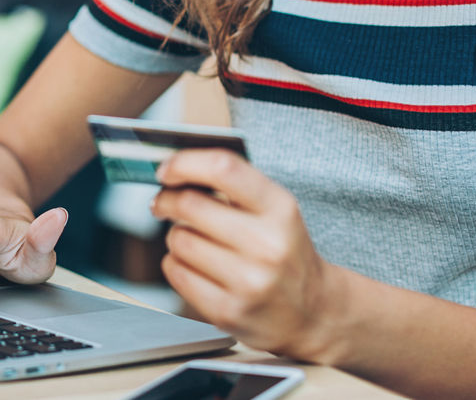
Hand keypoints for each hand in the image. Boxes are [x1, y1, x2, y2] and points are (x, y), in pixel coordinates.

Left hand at [151, 149, 335, 360]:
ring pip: (179, 240)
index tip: (166, 169)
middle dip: (167, 200)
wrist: (313, 311)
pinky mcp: (228, 312)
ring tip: (193, 240)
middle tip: (163, 202)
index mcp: (280, 209)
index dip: (185, 163)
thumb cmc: (283, 250)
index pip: (224, 169)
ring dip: (176, 235)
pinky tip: (193, 265)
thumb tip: (176, 166)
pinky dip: (175, 263)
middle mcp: (268, 245)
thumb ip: (233, 184)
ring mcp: (249, 282)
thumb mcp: (275, 210)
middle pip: (190, 205)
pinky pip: (176, 272)